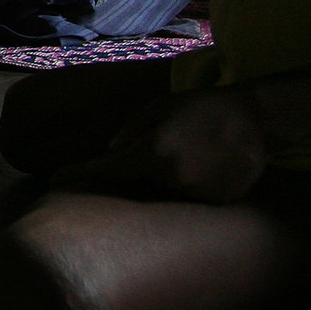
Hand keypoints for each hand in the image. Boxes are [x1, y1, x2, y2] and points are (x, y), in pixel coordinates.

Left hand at [52, 87, 269, 204]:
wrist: (254, 117)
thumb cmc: (201, 107)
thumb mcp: (159, 109)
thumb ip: (131, 132)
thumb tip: (111, 153)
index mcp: (152, 153)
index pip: (108, 170)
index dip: (80, 174)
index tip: (56, 178)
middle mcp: (172, 179)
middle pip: (137, 186)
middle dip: (132, 175)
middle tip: (142, 160)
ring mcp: (197, 194)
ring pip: (166, 195)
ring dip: (166, 181)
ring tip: (188, 156)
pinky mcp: (218, 202)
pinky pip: (193, 201)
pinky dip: (192, 188)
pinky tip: (207, 166)